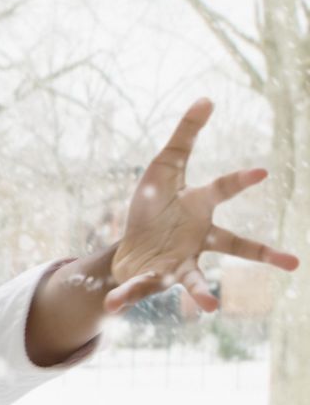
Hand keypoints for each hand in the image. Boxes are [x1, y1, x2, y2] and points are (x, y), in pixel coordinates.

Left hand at [108, 98, 299, 312]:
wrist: (133, 243)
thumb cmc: (155, 203)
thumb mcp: (164, 165)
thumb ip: (185, 136)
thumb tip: (206, 99)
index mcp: (200, 206)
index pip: (222, 189)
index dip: (240, 180)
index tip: (262, 171)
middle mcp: (199, 237)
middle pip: (234, 244)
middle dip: (262, 252)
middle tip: (294, 263)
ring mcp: (181, 259)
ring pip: (196, 277)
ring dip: (201, 290)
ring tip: (209, 305)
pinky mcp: (156, 277)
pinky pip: (142, 287)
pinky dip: (127, 295)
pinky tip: (113, 304)